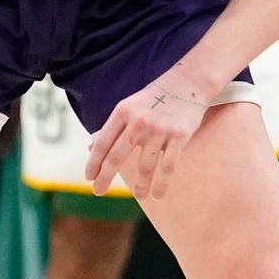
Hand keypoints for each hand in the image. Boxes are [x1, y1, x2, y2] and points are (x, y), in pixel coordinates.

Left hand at [85, 74, 209, 198]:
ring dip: (140, 186)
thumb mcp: (129, 106)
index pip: (103, 142)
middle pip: (117, 156)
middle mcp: (139, 121)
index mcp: (123, 111)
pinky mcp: (179, 136)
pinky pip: (168, 166)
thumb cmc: (155, 97)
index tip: (89, 177)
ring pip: (145, 166)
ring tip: (139, 196)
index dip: (94, 162)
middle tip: (98, 191)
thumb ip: (112, 127)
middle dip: (104, 177)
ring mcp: (159, 129)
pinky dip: (162, 184)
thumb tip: (91, 147)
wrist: (189, 82)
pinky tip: (157, 194)